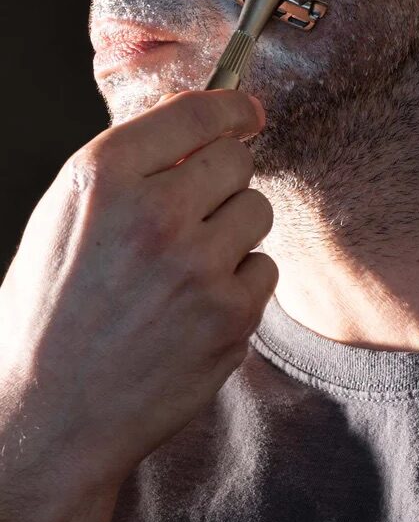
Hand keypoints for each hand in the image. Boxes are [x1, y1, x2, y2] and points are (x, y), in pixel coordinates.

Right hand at [0, 89, 276, 493]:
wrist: (50, 413)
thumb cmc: (51, 312)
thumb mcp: (65, 218)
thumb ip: (128, 165)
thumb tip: (192, 123)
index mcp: (102, 177)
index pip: (195, 114)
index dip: (231, 108)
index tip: (247, 112)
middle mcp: (153, 214)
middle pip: (237, 160)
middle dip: (223, 179)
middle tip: (199, 208)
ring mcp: (197, 266)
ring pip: (258, 210)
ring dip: (233, 230)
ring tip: (190, 264)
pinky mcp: (230, 315)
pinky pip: (265, 268)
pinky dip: (241, 282)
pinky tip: (199, 304)